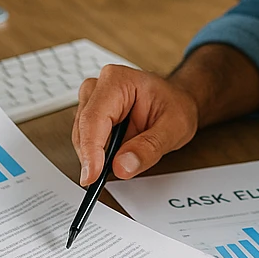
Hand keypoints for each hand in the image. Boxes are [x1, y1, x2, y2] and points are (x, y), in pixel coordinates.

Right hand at [71, 65, 198, 185]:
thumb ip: (149, 148)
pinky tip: (116, 157)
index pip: (94, 118)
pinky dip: (98, 155)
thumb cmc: (175, 106)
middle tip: (111, 176)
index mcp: (118, 81)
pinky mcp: (91, 114)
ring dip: (97, 156)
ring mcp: (92, 100)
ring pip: (81, 137)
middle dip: (94, 156)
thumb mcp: (174, 128)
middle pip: (83, 128)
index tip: (92, 176)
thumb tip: (122, 166)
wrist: (176, 102)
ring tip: (125, 159)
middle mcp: (99, 87)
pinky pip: (86, 140)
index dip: (90, 150)